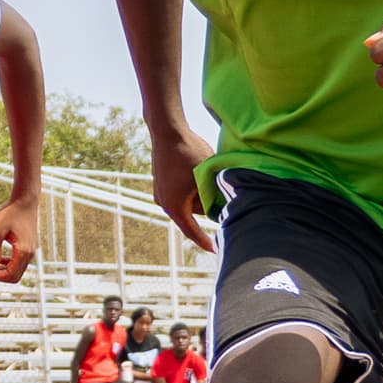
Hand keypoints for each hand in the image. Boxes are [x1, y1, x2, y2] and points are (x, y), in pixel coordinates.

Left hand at [0, 188, 41, 284]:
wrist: (24, 201)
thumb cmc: (10, 212)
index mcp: (23, 251)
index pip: (10, 275)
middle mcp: (30, 253)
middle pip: (15, 276)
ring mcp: (31, 250)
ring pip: (17, 270)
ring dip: (2, 270)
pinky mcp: (29, 247)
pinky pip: (19, 262)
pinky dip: (7, 263)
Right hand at [146, 116, 217, 252]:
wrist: (167, 131)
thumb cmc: (189, 153)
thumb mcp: (206, 178)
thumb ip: (212, 197)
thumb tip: (220, 210)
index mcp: (174, 206)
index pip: (192, 231)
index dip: (205, 241)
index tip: (215, 250)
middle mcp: (164, 203)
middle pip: (192, 214)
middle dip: (206, 208)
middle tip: (222, 195)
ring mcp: (160, 192)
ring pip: (186, 202)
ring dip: (199, 195)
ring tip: (207, 178)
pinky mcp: (160, 182)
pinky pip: (179, 193)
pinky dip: (190, 188)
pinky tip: (196, 172)